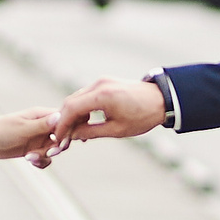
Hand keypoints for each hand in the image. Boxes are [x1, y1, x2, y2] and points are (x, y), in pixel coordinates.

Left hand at [0, 108, 59, 164]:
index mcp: (42, 115)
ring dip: (44, 156)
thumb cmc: (1, 131)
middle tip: (47, 152)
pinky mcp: (33, 149)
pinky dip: (40, 161)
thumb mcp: (23, 129)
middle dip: (56, 147)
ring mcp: (38, 138)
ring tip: (30, 157)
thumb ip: (43, 125)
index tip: (58, 142)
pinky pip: (45, 158)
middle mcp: (42, 126)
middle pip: (62, 137)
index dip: (66, 132)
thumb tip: (61, 116)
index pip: (64, 120)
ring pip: (53, 149)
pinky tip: (30, 161)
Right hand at [49, 76, 168, 151]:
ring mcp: (101, 82)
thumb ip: (91, 132)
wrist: (161, 99)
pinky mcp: (104, 83)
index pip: (71, 108)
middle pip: (71, 102)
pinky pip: (86, 96)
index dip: (61, 125)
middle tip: (64, 138)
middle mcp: (98, 84)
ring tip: (75, 134)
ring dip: (73, 115)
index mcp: (102, 96)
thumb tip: (73, 136)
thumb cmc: (143, 116)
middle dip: (64, 121)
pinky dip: (82, 109)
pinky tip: (85, 123)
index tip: (58, 138)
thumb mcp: (117, 130)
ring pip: (77, 98)